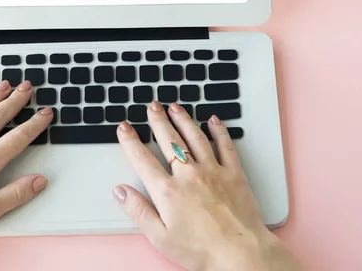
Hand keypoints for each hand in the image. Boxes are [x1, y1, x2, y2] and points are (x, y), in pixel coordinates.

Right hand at [113, 101, 303, 270]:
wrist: (241, 255)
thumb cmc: (201, 250)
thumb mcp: (160, 237)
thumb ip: (138, 210)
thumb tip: (120, 191)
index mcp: (168, 191)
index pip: (142, 159)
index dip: (130, 141)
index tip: (124, 128)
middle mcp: (188, 175)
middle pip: (168, 140)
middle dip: (158, 121)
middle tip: (152, 107)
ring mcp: (212, 171)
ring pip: (194, 137)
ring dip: (183, 119)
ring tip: (174, 107)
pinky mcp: (233, 174)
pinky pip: (225, 145)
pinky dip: (219, 131)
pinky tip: (213, 120)